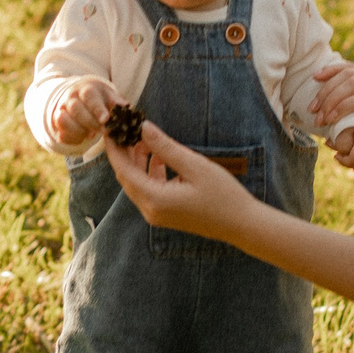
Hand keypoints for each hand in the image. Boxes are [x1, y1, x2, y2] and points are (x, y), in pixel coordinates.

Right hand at [49, 78, 118, 147]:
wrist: (80, 98)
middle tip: (103, 131)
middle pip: (75, 108)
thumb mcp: (109, 96)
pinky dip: (72, 138)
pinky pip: (61, 133)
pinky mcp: (58, 124)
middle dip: (90, 122)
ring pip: (63, 120)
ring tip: (91, 134)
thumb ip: (117, 102)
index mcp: (85, 89)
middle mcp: (71, 98)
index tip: (105, 119)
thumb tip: (127, 107)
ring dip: (78, 130)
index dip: (97, 108)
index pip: (89, 95)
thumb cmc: (99, 98)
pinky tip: (83, 137)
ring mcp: (62, 110)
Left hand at [104, 119, 261, 241]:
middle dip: (125, 153)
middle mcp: (151, 210)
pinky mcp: (166, 214)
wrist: (242, 225)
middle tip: (127, 130)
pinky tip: (163, 157)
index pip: (123, 170)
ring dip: (140, 162)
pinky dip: (152, 173)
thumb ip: (165, 147)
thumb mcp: (193, 165)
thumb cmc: (222, 195)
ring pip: (138, 183)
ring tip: (147, 139)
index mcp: (154, 199)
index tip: (111, 129)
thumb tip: (144, 128)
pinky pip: (150, 190)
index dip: (114, 148)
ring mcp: (158, 214)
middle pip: (127, 178)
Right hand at [310, 63, 353, 151]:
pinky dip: (334, 72)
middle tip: (318, 118)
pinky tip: (318, 77)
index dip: (346, 106)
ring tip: (314, 106)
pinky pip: (352, 69)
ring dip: (328, 88)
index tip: (329, 121)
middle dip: (332, 99)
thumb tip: (330, 142)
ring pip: (352, 73)